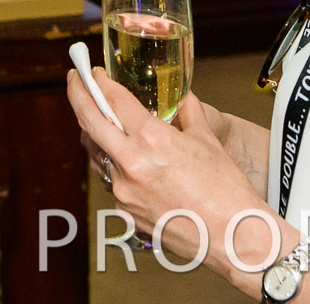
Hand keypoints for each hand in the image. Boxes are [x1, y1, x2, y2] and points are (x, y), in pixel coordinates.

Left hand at [67, 71, 280, 279]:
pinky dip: (113, 166)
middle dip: (77, 95)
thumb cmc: (227, 190)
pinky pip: (111, 181)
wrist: (235, 237)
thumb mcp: (207, 140)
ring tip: (95, 118)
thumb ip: (188, 112)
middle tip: (74, 80)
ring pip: (96, 153)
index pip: (113, 100)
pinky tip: (123, 159)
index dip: (100, 82)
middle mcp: (131, 164)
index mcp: (152, 140)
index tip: (94, 72)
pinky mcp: (125, 212)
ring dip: (93, 133)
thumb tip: (182, 96)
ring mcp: (124, 190)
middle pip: (89, 121)